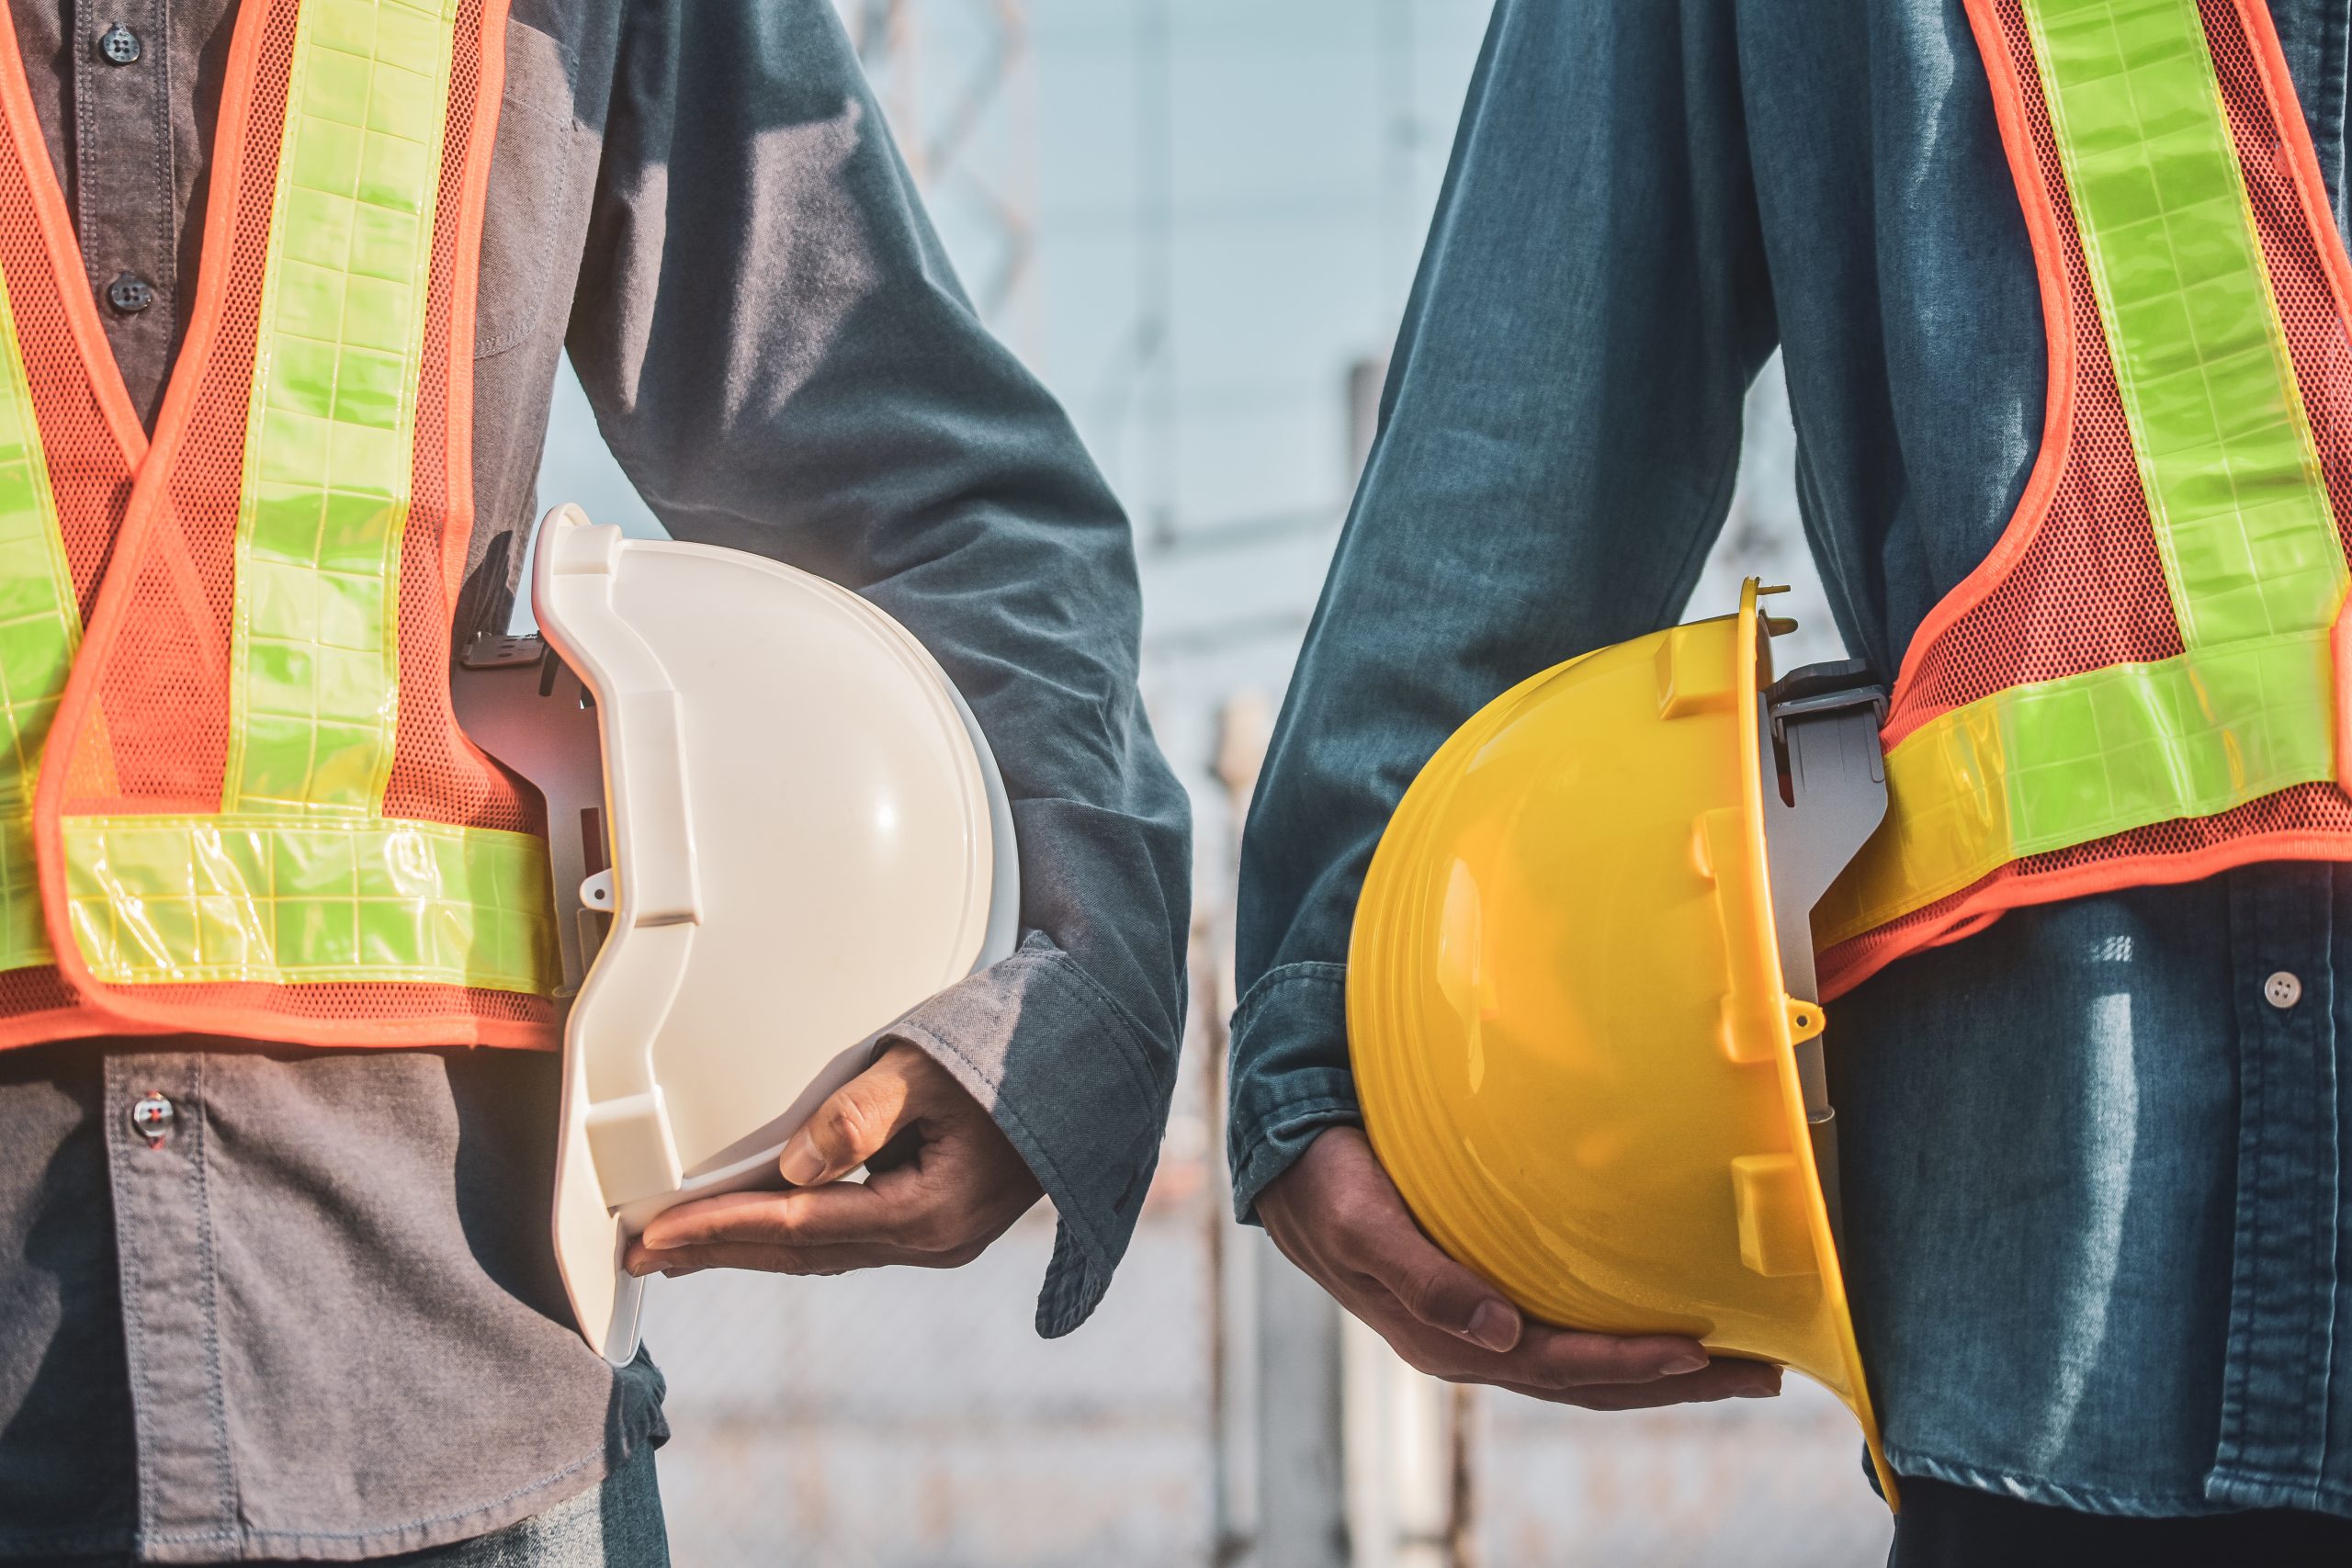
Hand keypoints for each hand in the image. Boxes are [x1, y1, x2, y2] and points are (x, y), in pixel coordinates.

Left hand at [623, 1042, 1042, 1278]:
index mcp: (929, 1211)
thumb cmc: (1011, 1052)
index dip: (721, 1229)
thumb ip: (857, 1115)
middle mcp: (934, 1240)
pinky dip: (797, 1230)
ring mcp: (942, 1237)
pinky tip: (761, 1222)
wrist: (1092, 1059)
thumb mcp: (927, 1069)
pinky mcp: (942, 1220)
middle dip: (721, 1250)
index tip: (658, 1235)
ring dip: (753, 1245)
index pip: (800, 1225)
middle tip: (644, 1253)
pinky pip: (852, 1234)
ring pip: (827, 1249)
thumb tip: (794, 1168)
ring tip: (684, 1244)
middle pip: (805, 1252)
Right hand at [1256, 1127, 1780, 1407]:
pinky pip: (1565, 1328)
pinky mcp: (1484, 1289)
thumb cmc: (1324, 1187)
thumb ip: (1423, 1281)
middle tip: (1762, 1374)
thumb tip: (1498, 1332)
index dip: (1629, 1364)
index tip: (1700, 1351)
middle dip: (1674, 1381)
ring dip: (1660, 1367)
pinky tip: (1659, 1320)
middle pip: (1587, 1379)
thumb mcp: (1362, 1227)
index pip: (1557, 1366)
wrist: (1285, 1160)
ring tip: (1735, 1362)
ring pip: (1583, 1363)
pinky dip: (1620, 1334)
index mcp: (1447, 1338)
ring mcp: (1479, 1321)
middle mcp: (1472, 1340)